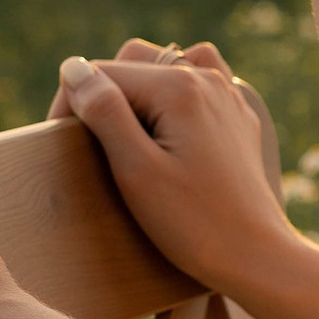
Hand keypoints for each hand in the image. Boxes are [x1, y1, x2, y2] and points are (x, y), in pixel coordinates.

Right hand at [49, 41, 318, 318]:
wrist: (255, 256)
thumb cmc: (192, 222)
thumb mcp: (135, 169)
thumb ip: (103, 112)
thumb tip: (74, 68)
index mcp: (177, 87)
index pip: (100, 73)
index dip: (71, 105)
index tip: (63, 146)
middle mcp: (207, 79)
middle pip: (132, 62)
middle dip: (104, 93)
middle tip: (90, 142)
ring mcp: (228, 95)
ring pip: (166, 67)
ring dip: (138, 90)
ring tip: (128, 133)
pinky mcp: (237, 117)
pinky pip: (199, 83)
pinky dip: (175, 94)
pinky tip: (168, 126)